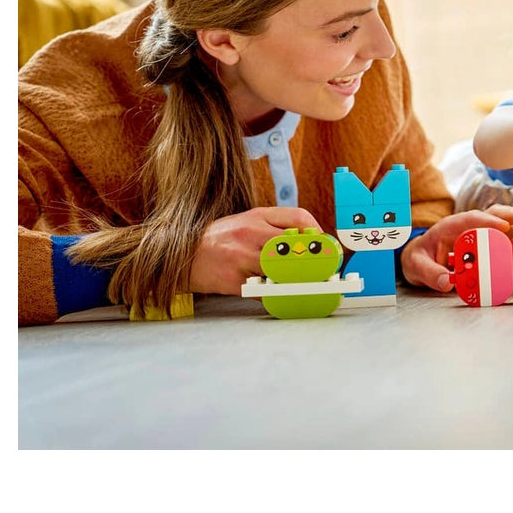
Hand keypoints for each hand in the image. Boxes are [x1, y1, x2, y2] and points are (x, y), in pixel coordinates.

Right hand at [187, 207, 321, 293]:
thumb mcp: (248, 222)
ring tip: (310, 286)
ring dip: (298, 280)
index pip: (298, 218)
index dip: (319, 233)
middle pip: (295, 246)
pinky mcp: (233, 281)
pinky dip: (276, 295)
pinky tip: (283, 296)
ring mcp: (241, 258)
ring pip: (282, 271)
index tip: (327, 247)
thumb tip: (311, 241)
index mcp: (257, 217)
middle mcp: (250, 234)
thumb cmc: (222, 239)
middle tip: (326, 271)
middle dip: (314, 260)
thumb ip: (277, 226)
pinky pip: (264, 292)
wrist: (184, 257)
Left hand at [400, 204, 512, 291]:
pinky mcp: (481, 244)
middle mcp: (465, 227)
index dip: (487, 221)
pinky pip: (499, 240)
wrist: (418, 258)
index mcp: (448, 227)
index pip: (469, 219)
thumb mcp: (416, 267)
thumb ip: (430, 274)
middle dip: (508, 216)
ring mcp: (474, 234)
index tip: (503, 227)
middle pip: (489, 215)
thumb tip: (447, 283)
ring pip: (498, 224)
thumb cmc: (418, 258)